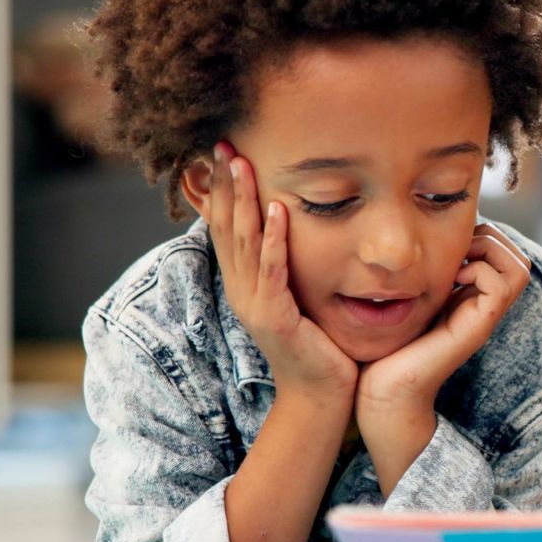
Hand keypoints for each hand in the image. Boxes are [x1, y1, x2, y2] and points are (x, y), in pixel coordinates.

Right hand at [202, 142, 355, 398]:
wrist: (320, 396)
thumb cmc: (316, 347)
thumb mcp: (295, 299)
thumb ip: (286, 269)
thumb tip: (288, 235)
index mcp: (244, 284)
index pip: (226, 229)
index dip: (222, 191)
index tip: (220, 154)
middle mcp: (241, 290)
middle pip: (227, 227)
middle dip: (225, 184)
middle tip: (222, 144)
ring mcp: (254, 304)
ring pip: (244, 242)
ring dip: (243, 200)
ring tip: (241, 163)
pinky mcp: (276, 316)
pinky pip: (273, 269)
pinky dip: (275, 239)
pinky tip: (278, 210)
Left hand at [357, 224, 530, 416]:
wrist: (381, 392)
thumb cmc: (383, 347)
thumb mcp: (404, 299)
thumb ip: (419, 275)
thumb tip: (414, 240)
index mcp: (470, 298)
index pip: (502, 252)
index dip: (482, 235)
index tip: (445, 243)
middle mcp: (483, 307)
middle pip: (518, 256)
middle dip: (489, 238)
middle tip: (453, 250)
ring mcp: (483, 318)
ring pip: (519, 266)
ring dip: (488, 251)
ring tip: (455, 263)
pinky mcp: (476, 328)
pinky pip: (500, 284)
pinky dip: (478, 270)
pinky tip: (450, 280)